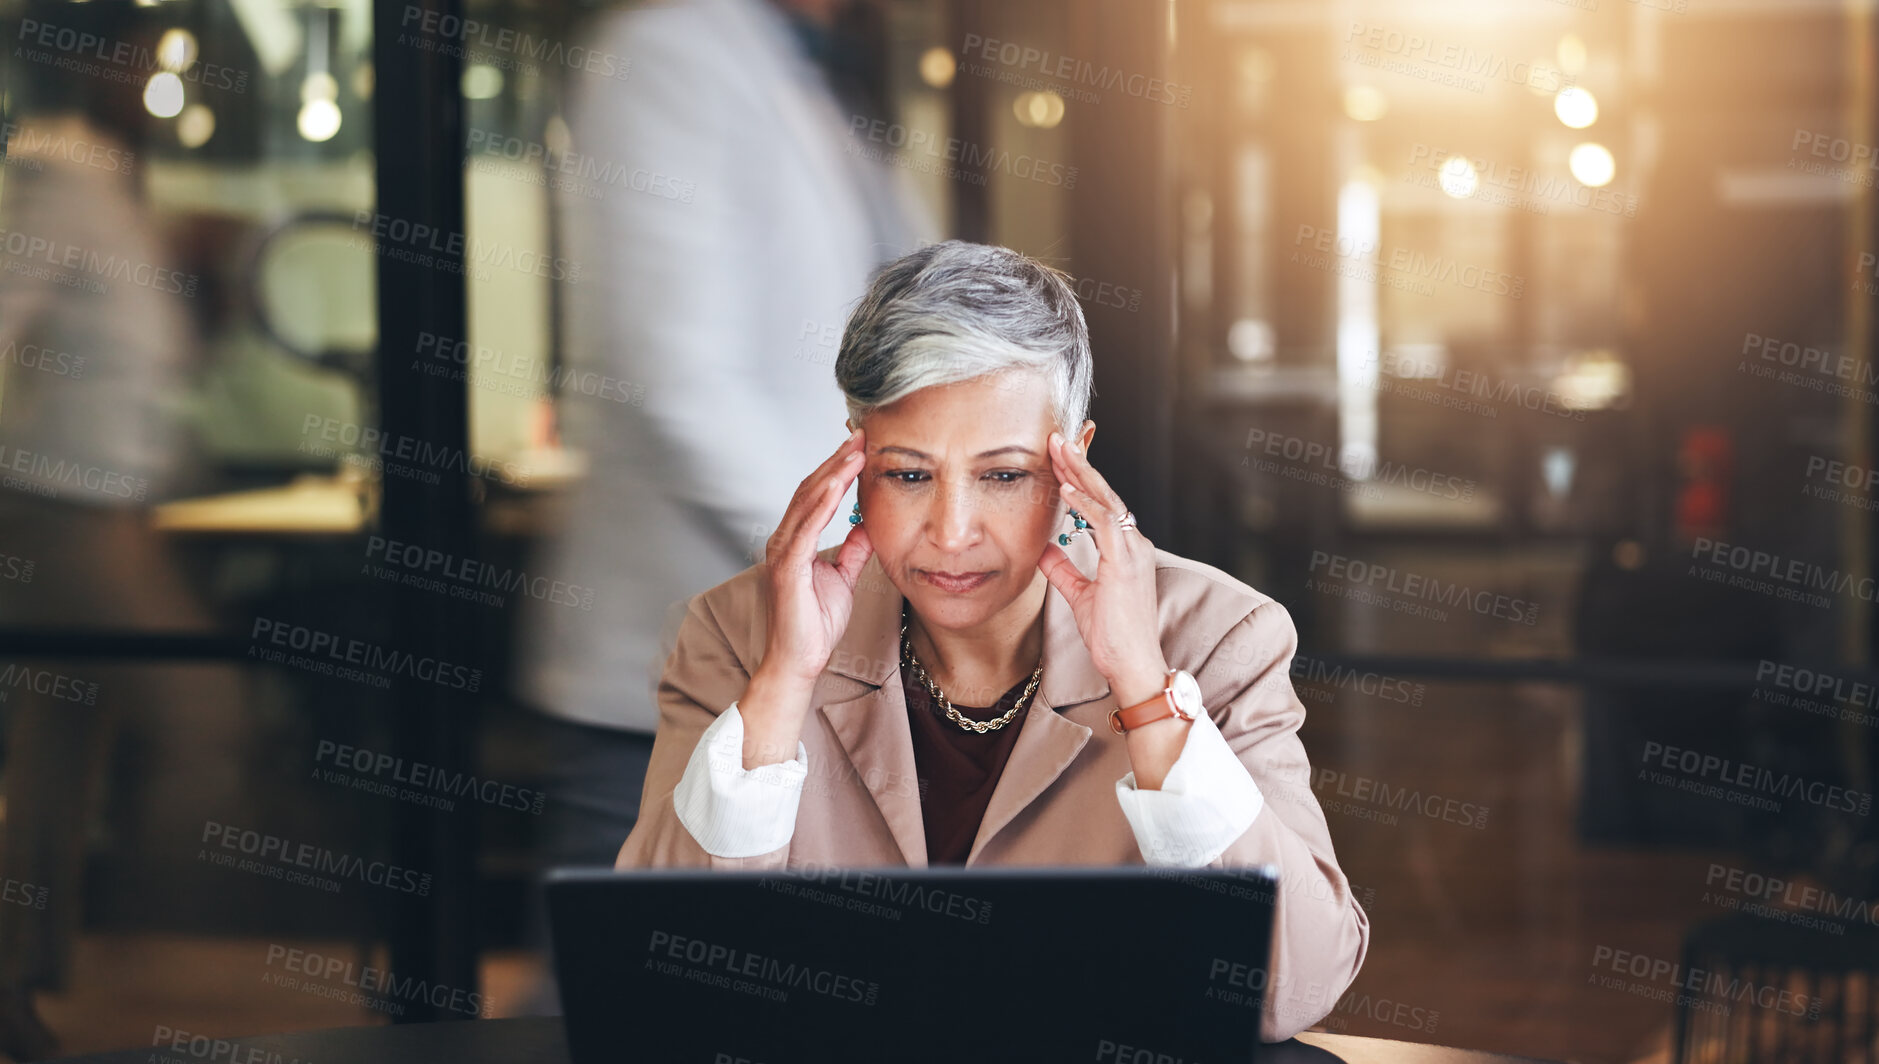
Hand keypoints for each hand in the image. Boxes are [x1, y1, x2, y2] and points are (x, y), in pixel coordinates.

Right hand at [757, 428, 875, 687]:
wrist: (799, 660)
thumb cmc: (815, 623)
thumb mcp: (843, 577)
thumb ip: (852, 549)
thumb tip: (866, 524)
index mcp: (796, 541)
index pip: (816, 495)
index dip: (837, 469)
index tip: (861, 447)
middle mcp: (785, 540)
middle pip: (810, 490)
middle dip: (836, 461)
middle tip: (860, 436)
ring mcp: (783, 553)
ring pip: (806, 503)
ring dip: (831, 474)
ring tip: (854, 452)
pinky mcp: (787, 568)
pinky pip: (805, 529)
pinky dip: (821, 505)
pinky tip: (837, 486)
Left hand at [1036, 431, 1169, 707]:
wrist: (1133, 664)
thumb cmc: (1113, 636)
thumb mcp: (1080, 595)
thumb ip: (1063, 569)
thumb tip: (1043, 549)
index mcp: (1125, 550)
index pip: (1101, 504)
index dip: (1080, 480)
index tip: (1058, 460)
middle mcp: (1134, 544)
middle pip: (1105, 493)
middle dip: (1080, 465)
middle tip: (1057, 439)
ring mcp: (1133, 551)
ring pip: (1106, 499)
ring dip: (1081, 473)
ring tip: (1059, 450)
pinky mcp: (1126, 562)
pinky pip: (1105, 522)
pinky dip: (1085, 503)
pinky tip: (1066, 488)